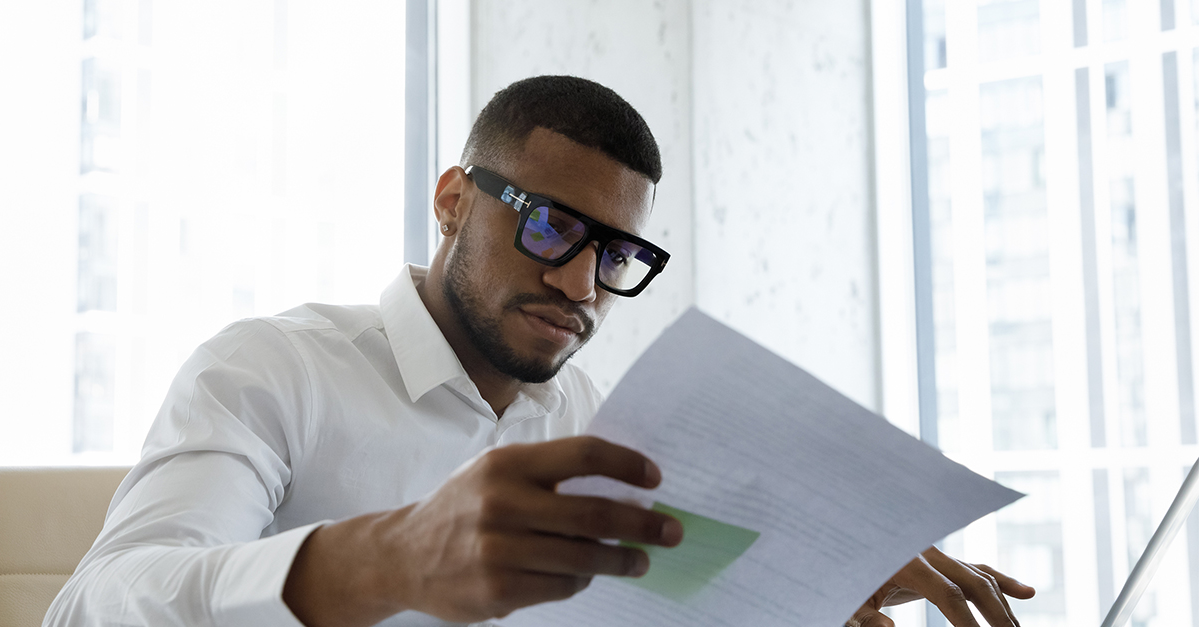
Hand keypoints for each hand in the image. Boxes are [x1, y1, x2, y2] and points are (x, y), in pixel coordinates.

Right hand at [283, 436, 683, 626]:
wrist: (403, 554)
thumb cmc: (465, 507)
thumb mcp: (497, 474)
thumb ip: (549, 475)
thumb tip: (623, 487)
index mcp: (507, 464)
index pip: (583, 455)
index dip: (626, 465)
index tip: (655, 479)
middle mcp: (501, 503)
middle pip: (593, 512)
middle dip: (643, 523)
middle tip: (672, 530)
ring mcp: (498, 549)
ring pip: (584, 557)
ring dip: (622, 559)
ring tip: (640, 560)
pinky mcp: (498, 589)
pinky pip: (562, 587)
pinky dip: (582, 581)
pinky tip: (586, 575)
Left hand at [845, 546, 1035, 626]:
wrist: (845, 545)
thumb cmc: (846, 579)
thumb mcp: (849, 601)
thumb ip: (865, 617)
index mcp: (906, 562)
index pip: (948, 595)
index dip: (968, 623)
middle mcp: (928, 552)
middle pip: (976, 582)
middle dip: (998, 615)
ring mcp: (937, 553)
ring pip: (982, 576)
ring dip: (1003, 605)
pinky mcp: (942, 559)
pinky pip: (977, 568)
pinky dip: (1002, 581)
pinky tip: (1028, 593)